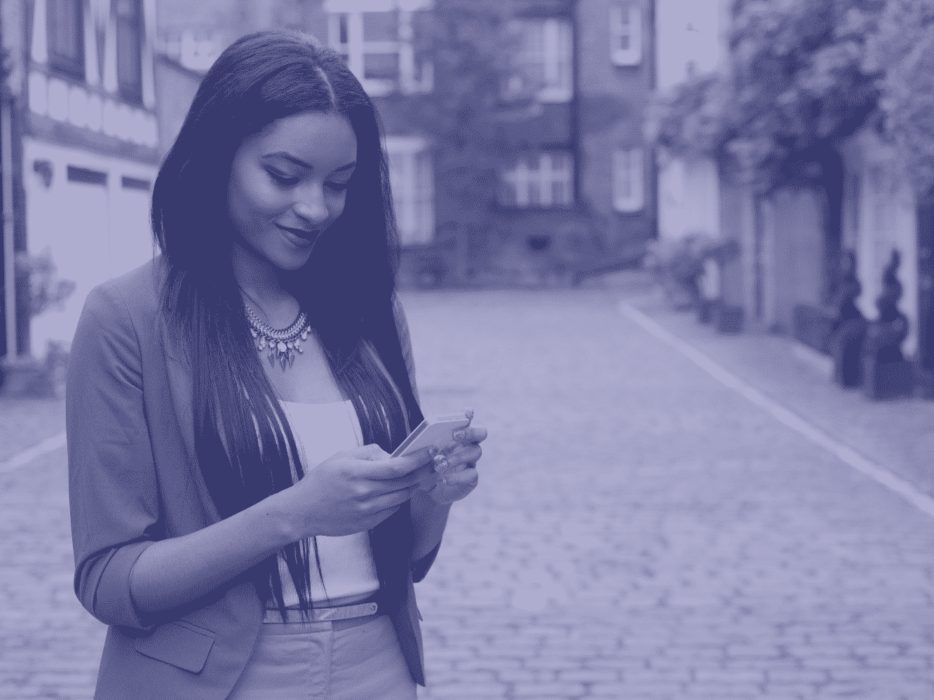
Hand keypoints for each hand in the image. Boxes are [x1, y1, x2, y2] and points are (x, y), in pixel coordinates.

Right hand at [278, 444, 435, 537]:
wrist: (302, 512)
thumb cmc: (321, 480)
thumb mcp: (341, 457)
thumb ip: (368, 452)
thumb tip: (391, 454)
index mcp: (358, 472)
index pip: (398, 466)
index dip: (418, 459)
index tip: (430, 452)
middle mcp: (365, 492)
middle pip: (405, 483)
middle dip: (423, 472)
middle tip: (434, 464)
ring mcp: (367, 510)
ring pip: (401, 497)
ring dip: (412, 486)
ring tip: (417, 477)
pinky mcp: (367, 523)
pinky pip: (392, 510)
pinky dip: (398, 499)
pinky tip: (398, 492)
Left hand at [422, 417, 486, 503]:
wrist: (424, 490)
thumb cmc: (424, 466)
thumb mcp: (421, 454)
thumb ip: (426, 444)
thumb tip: (430, 443)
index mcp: (456, 435)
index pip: (467, 419)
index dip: (469, 414)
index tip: (466, 412)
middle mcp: (468, 445)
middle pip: (481, 433)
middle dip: (470, 432)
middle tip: (455, 435)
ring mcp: (472, 462)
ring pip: (475, 452)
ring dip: (456, 457)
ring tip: (438, 464)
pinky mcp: (472, 479)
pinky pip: (471, 475)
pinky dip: (455, 477)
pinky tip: (441, 480)